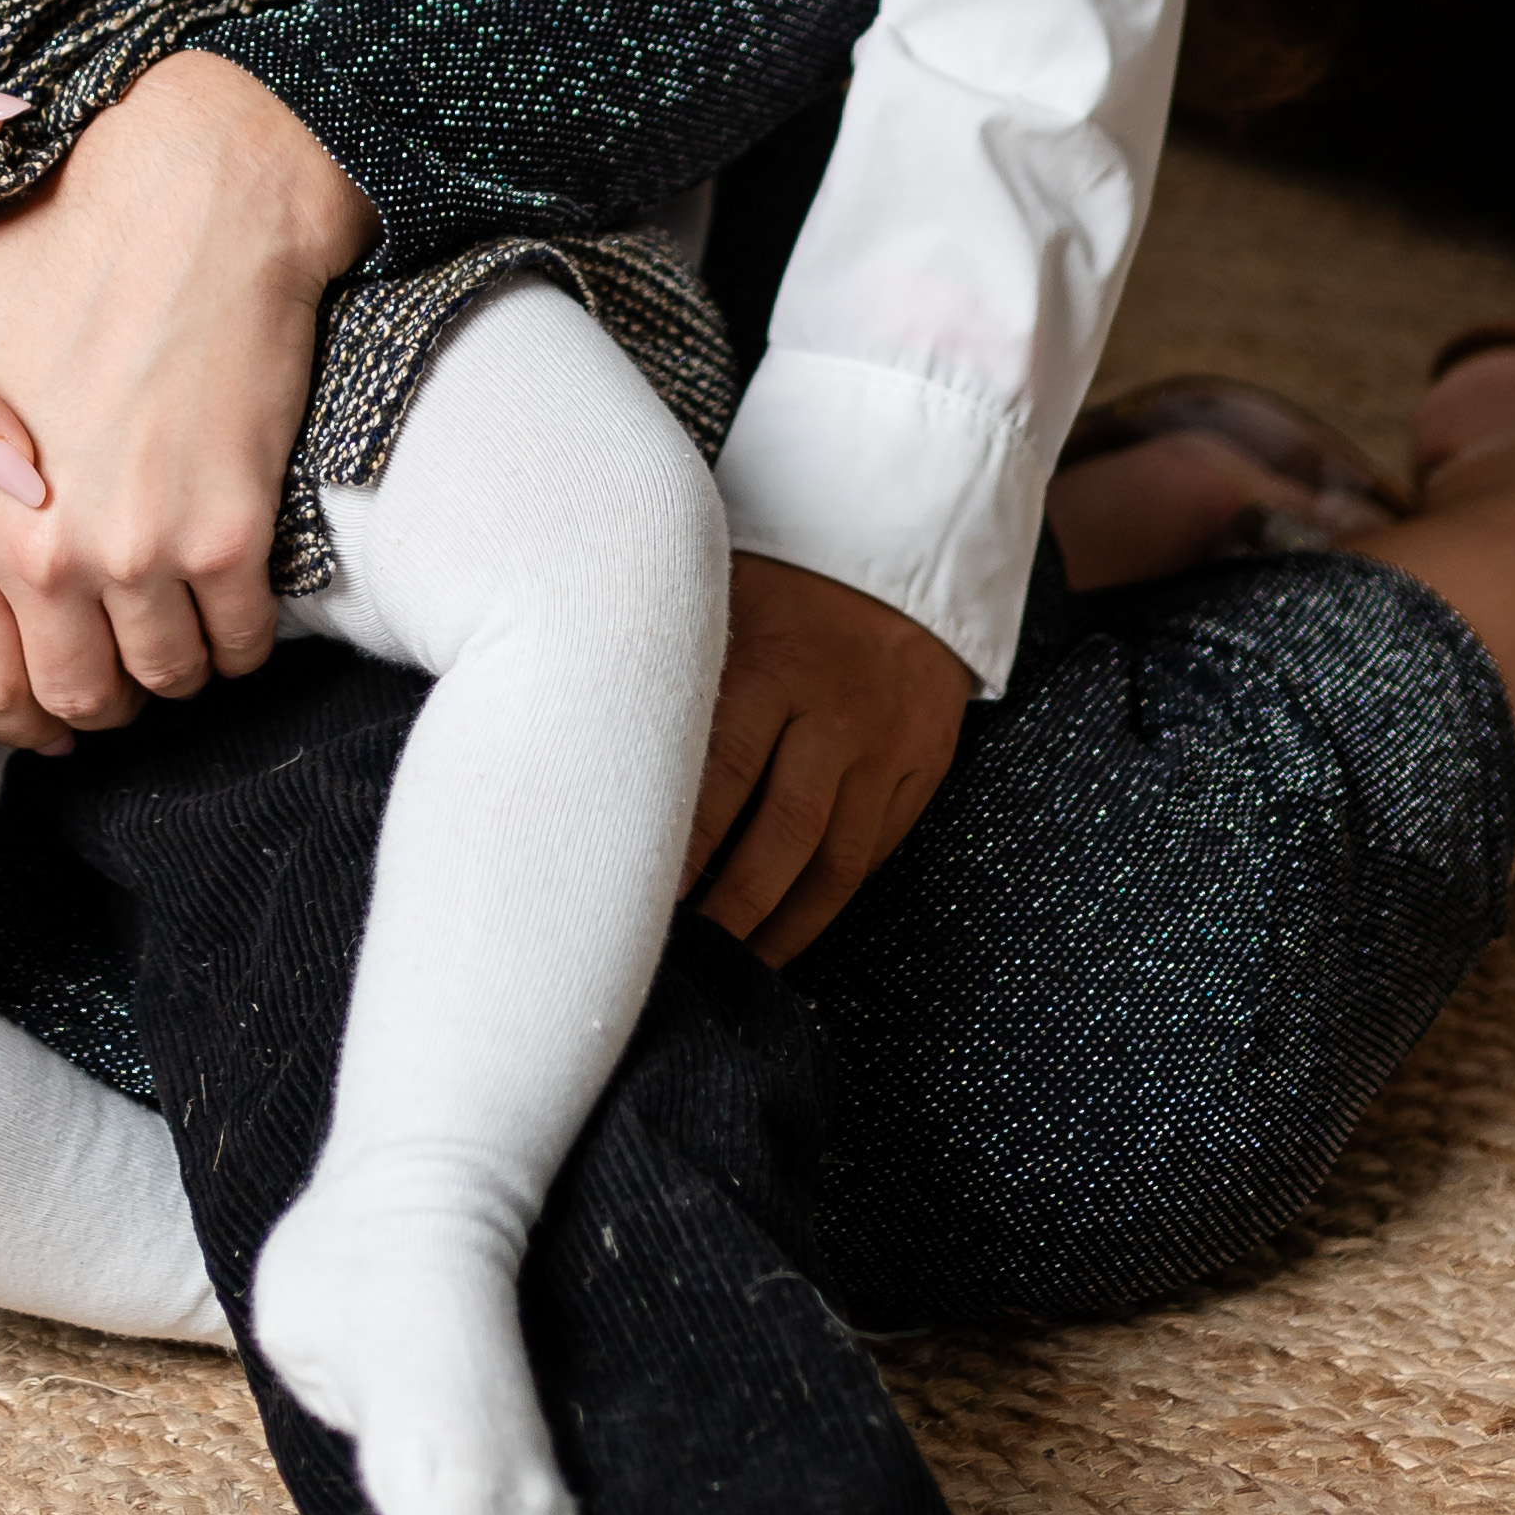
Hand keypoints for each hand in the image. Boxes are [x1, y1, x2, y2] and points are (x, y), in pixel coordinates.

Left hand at [0, 53, 379, 733]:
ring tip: (174, 641)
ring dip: (170, 673)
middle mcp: (38, 550)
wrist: (195, 193)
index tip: (36, 704)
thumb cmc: (53, 235)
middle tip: (113, 684)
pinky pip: (239, 644)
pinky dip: (240, 641)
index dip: (9, 705)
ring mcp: (137, 551)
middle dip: (93, 705)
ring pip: (160, 682)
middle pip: (73, 698)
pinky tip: (233, 613)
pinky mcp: (229, 538)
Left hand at [684, 560, 971, 963]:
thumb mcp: (725, 591)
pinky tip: (794, 930)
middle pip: (781, 835)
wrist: (908, 546)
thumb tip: (592, 728)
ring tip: (739, 968)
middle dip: (732, 908)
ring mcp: (886, 747)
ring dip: (785, 925)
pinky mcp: (922, 768)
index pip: (721, 775)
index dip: (684, 846)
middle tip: (686, 960)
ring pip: (836, 860)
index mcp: (776, 665)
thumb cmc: (786, 574)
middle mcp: (836, 714)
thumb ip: (679, 659)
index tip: (644, 899)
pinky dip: (833, 900)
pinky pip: (876, 851)